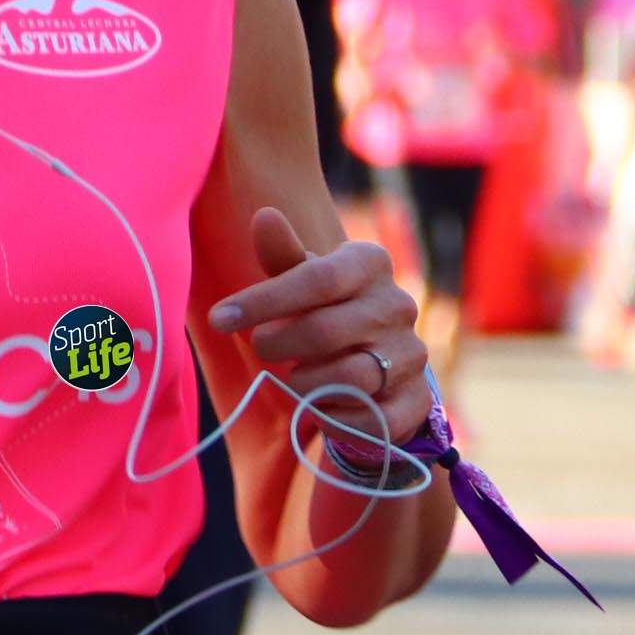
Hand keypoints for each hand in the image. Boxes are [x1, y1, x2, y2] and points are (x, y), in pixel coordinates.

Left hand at [207, 208, 428, 445]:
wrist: (374, 364)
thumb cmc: (325, 310)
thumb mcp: (301, 281)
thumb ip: (282, 256)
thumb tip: (264, 216)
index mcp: (370, 264)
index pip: (317, 278)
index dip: (263, 300)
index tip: (218, 318)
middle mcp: (399, 306)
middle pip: (325, 330)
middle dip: (278, 344)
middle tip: (261, 347)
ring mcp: (412, 354)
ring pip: (349, 377)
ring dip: (304, 383)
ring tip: (293, 376)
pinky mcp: (416, 400)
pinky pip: (370, 418)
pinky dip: (334, 417)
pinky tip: (320, 404)